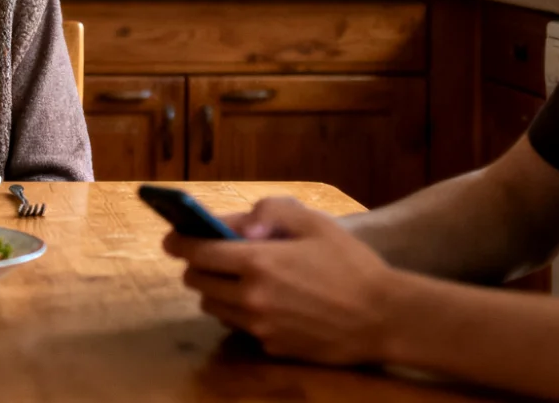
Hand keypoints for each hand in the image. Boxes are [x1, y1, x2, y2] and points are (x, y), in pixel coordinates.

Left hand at [163, 197, 398, 365]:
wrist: (386, 318)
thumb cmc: (351, 264)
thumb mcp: (314, 222)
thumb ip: (270, 211)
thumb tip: (237, 223)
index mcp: (256, 261)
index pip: (195, 251)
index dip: (178, 242)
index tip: (172, 237)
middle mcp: (250, 297)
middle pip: (196, 282)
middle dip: (196, 266)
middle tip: (210, 256)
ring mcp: (259, 326)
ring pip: (212, 307)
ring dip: (215, 290)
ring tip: (237, 278)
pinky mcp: (272, 346)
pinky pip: (239, 327)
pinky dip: (240, 313)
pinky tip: (264, 301)